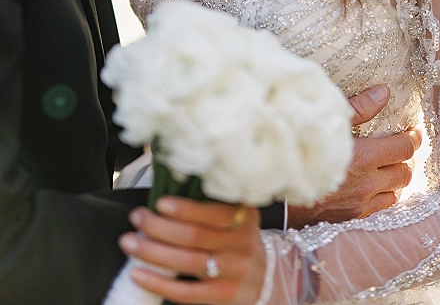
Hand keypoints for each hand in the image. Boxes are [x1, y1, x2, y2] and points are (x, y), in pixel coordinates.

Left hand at [119, 198, 264, 304]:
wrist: (265, 276)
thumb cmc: (238, 238)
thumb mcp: (238, 215)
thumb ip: (214, 203)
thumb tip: (170, 190)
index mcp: (244, 217)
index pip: (214, 212)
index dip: (185, 209)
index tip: (159, 203)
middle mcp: (241, 244)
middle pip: (195, 236)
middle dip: (159, 227)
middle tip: (137, 217)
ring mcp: (232, 272)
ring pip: (187, 262)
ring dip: (152, 252)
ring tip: (130, 242)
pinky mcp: (222, 296)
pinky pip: (186, 293)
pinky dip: (158, 283)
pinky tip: (138, 273)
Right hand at [287, 84, 421, 227]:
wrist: (279, 192)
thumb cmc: (301, 149)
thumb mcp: (329, 122)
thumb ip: (360, 108)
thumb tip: (383, 92)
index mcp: (365, 157)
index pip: (403, 149)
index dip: (412, 139)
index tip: (413, 132)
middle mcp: (368, 183)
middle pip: (404, 172)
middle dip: (406, 158)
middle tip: (401, 147)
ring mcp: (361, 203)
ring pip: (396, 192)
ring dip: (396, 178)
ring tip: (389, 165)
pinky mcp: (352, 217)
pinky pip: (381, 207)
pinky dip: (383, 194)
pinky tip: (375, 185)